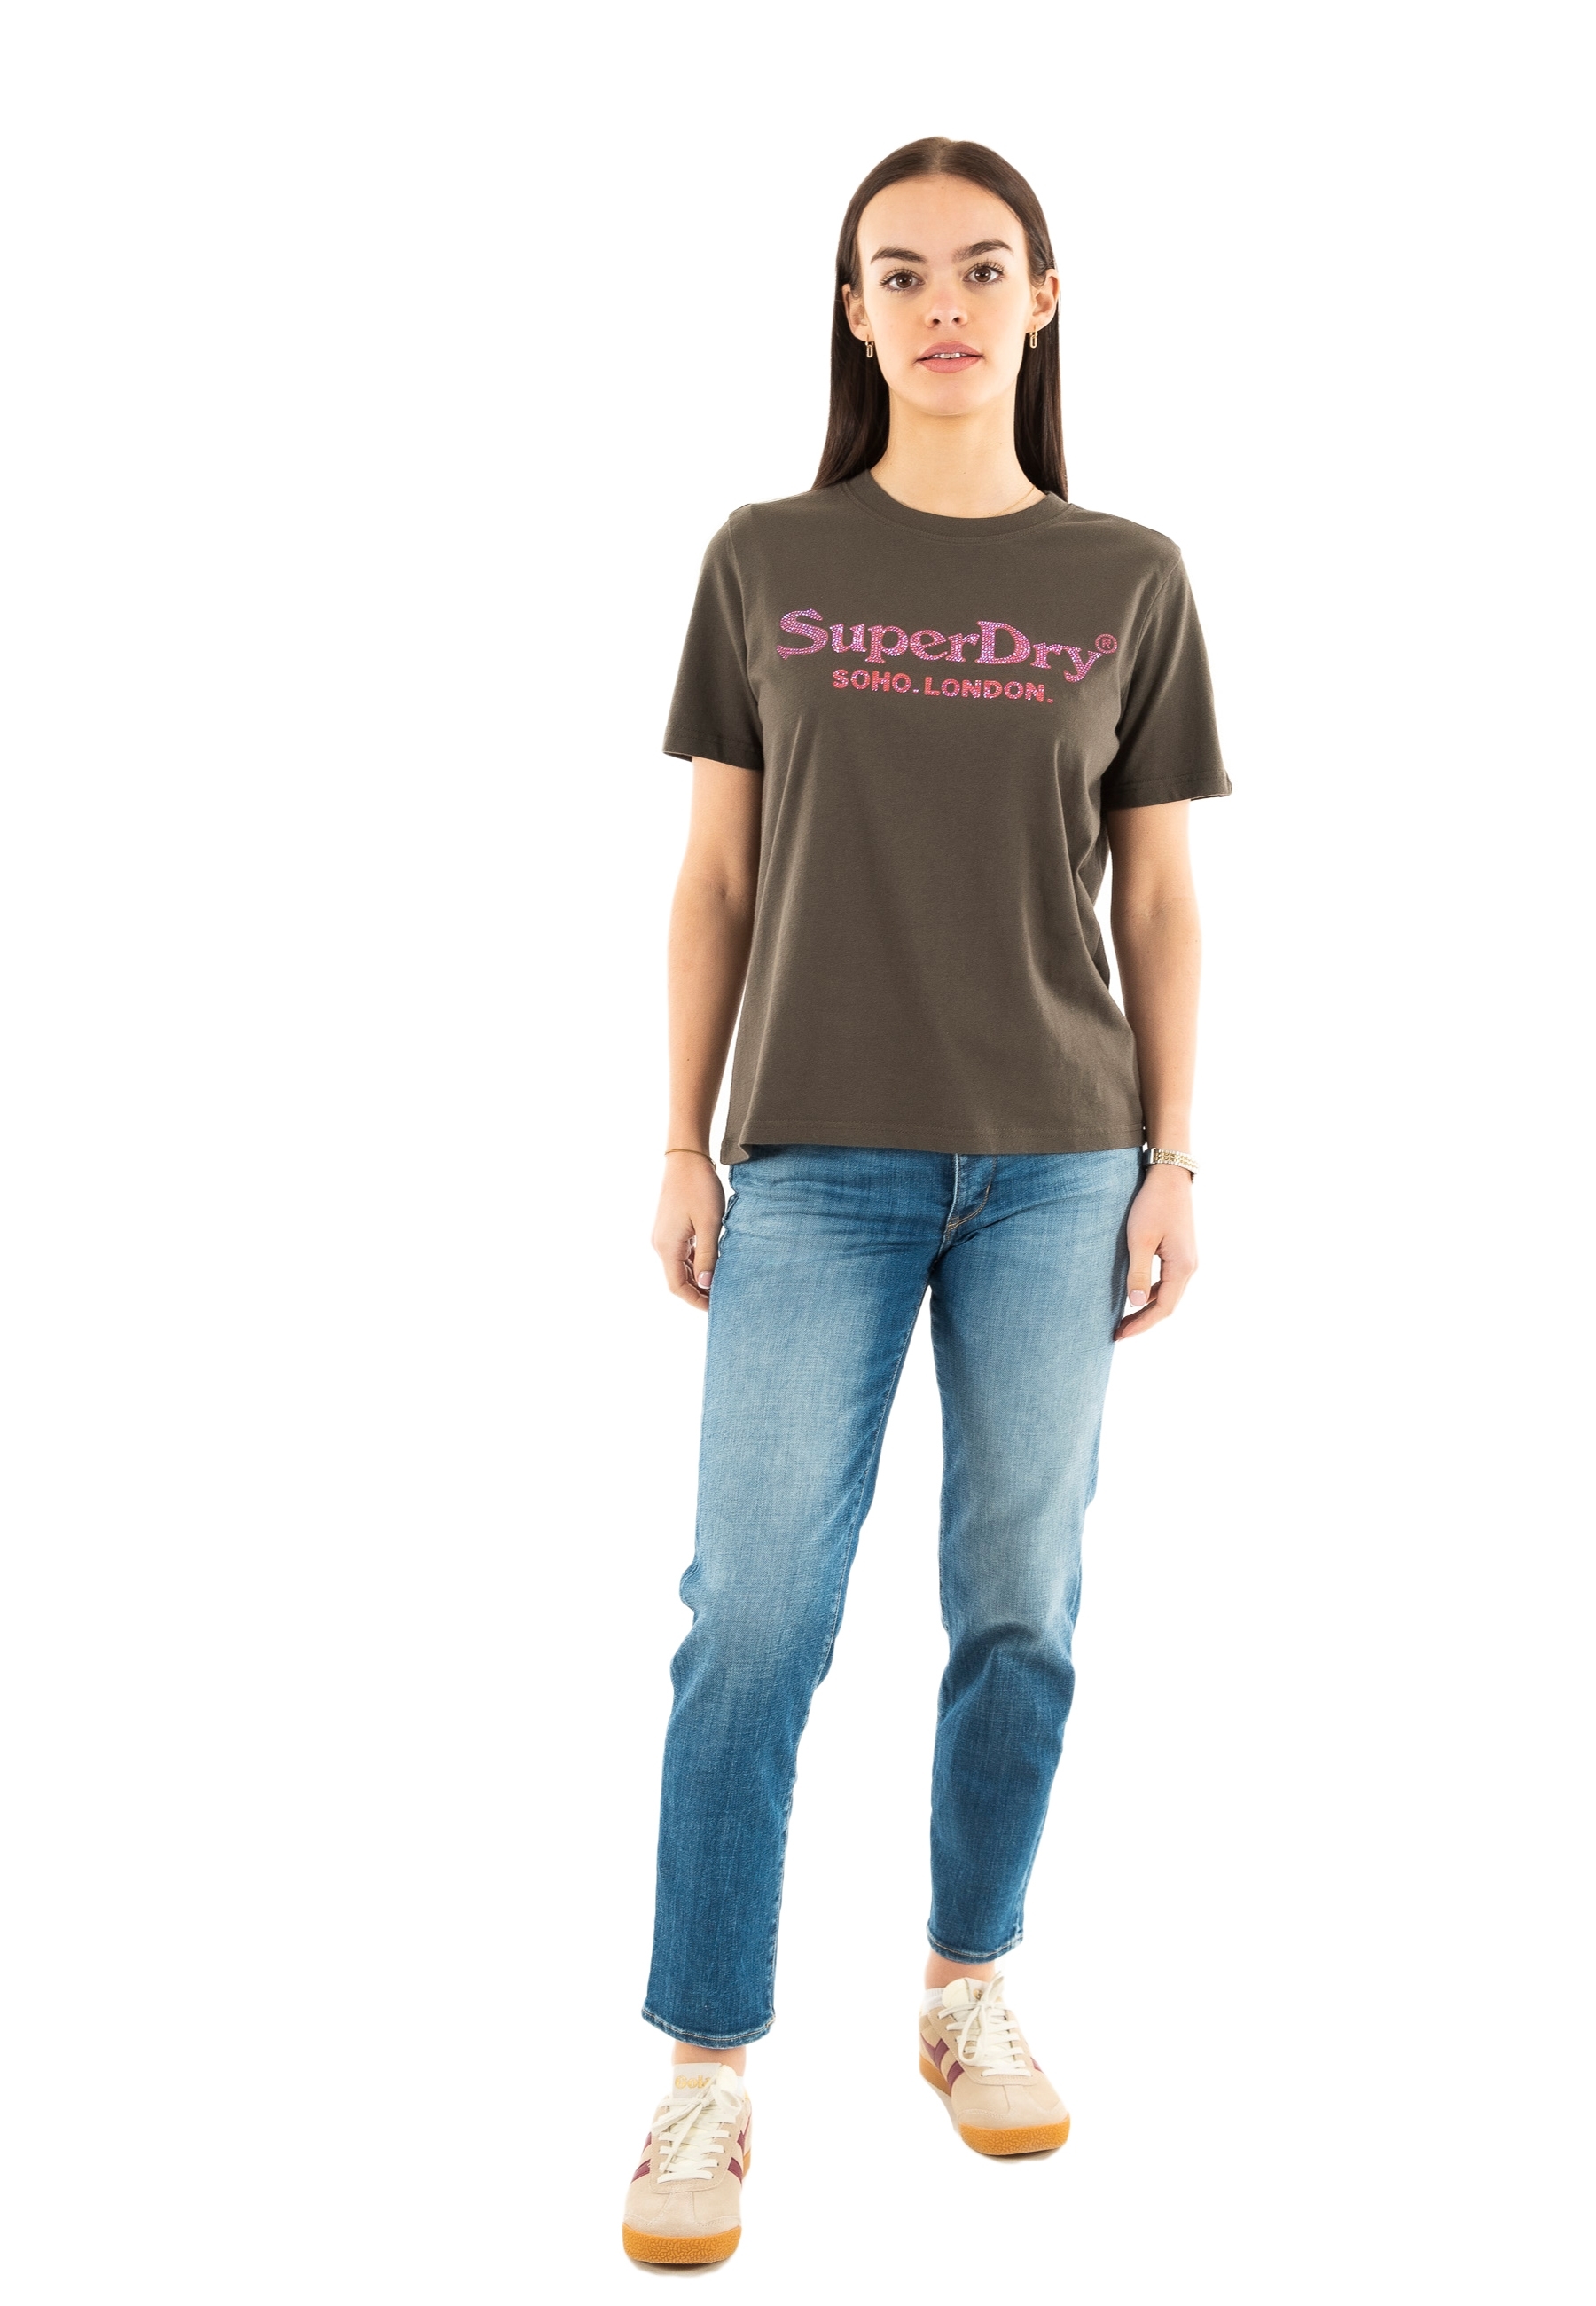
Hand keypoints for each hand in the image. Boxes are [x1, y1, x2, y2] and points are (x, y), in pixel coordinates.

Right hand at [651, 1152, 725, 1311]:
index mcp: (668, 1246)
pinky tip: (712, 1261)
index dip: (695, 1301)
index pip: (677, 1286)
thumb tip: (705, 1285)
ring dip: (697, 1277)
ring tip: (721, 1282)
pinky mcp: (669, 1227)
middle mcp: (661, 1244)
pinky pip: (681, 1253)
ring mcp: (664, 1235)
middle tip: (723, 1298)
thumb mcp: (710, 1223)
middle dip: (698, 1292)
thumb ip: (708, 1256)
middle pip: (677, 1279)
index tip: (716, 1308)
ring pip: (679, 1266)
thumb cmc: (699, 1187)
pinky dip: (695, 1262)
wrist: (686, 1157)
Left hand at [1114, 1166, 1196, 1340]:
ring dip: (1146, 1307)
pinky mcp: (1180, 1251)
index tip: (1119, 1335)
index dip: (1141, 1324)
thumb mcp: (1140, 1239)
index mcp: (1183, 1267)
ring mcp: (1187, 1259)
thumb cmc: (1153, 1204)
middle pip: (1167, 1304)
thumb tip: (1135, 1302)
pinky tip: (1134, 1294)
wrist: (1169, 1175)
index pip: (1163, 1307)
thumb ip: (1138, 1272)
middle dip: (1143, 1320)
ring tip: (1123, 1319)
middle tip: (1118, 1333)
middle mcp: (1189, 1266)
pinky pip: (1167, 1280)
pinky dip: (1151, 1292)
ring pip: (1167, 1293)